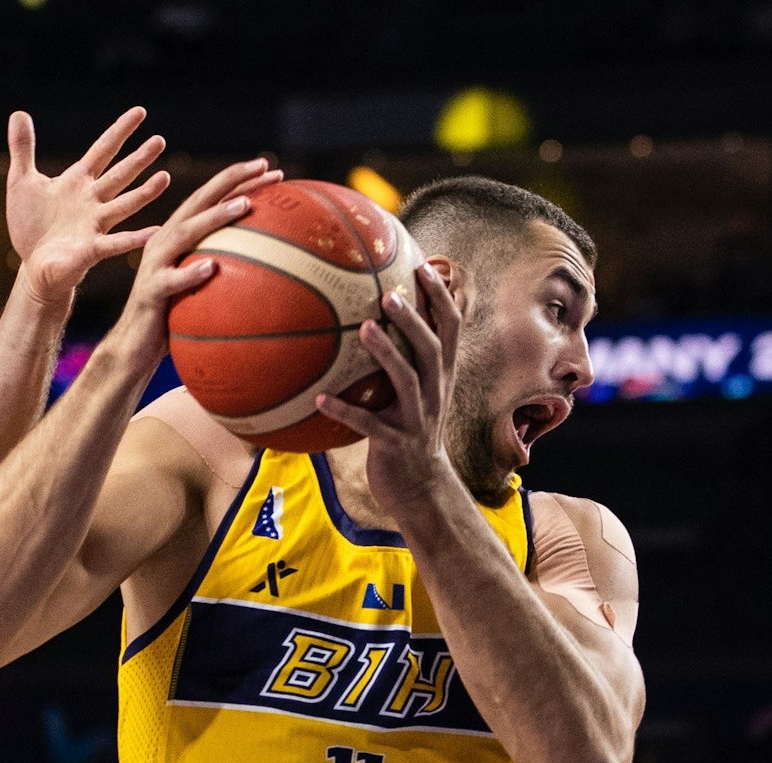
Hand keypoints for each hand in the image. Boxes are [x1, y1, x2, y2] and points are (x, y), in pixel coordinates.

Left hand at [8, 108, 170, 304]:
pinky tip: (154, 232)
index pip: (103, 150)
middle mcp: (92, 201)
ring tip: (165, 178)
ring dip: (144, 193)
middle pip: (120, 175)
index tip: (140, 112)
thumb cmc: (31, 226)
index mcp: (78, 182)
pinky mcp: (90, 250)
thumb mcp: (21, 182)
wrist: (33, 267)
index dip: (120, 131)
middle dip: (139, 159)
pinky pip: (115, 243)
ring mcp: (94, 225)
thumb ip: (23, 149)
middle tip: (160, 141)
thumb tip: (19, 112)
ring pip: (124, 205)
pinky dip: (134, 238)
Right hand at [104, 157, 283, 362]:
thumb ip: (226, 270)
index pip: (210, 199)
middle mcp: (164, 242)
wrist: (134, 347)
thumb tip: (272, 268)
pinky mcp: (150, 292)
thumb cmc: (175, 318)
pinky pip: (171, 281)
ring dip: (215, 217)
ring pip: (185, 233)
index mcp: (177, 236)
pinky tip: (212, 268)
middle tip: (264, 167)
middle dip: (231, 180)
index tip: (270, 169)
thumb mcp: (203, 288)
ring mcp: (154, 265)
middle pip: (198, 201)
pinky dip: (191, 274)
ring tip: (245, 206)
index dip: (238, 181)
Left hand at [314, 263, 462, 508]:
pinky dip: (344, 411)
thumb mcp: (416, 393)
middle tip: (390, 294)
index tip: (423, 266)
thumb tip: (372, 316)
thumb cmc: (407, 430)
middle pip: (433, 350)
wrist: (419, 487)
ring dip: (387, 354)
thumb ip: (406, 358)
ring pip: (408, 381)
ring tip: (365, 329)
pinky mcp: (395, 444)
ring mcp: (418, 419)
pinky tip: (319, 400)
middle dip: (416, 320)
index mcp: (441, 376)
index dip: (442, 298)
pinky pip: (369, 424)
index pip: (451, 330)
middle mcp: (435, 393)